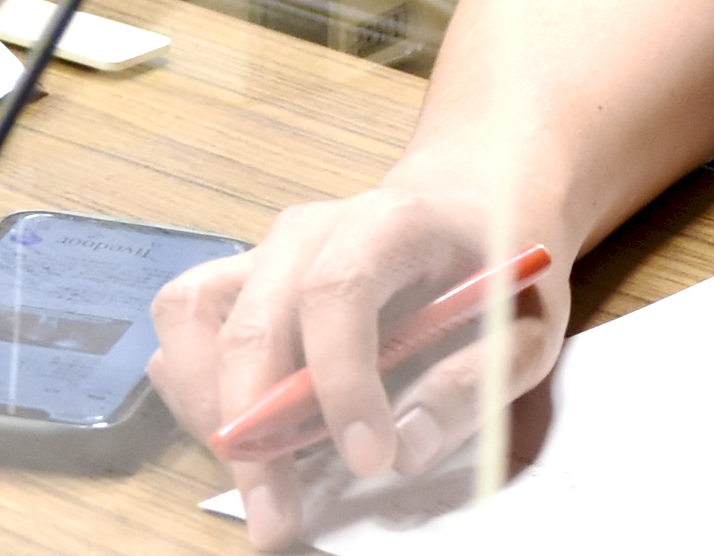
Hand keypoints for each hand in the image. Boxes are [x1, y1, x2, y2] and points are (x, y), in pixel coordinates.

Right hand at [146, 182, 567, 550]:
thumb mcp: (528, 322)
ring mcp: (264, 250)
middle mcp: (311, 228)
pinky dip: (196, 395)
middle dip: (255, 429)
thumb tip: (406, 449)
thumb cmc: (499, 259)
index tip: (368, 458)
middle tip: (277, 514)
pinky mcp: (239, 280)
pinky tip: (246, 440)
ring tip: (256, 479)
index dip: (342, 381)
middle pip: (252, 319)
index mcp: (392, 220)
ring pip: (191, 318)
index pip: (339, 290)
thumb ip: (475, 381)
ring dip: (209, 410)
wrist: (472, 199)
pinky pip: (184, 331)